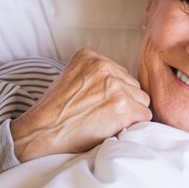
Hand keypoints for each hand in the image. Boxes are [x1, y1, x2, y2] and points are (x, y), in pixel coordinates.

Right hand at [10, 48, 151, 161]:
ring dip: (130, 114)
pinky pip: (145, 116)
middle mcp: (104, 65)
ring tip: (108, 123)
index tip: (99, 104)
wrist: (42, 131)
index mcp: (90, 56)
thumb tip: (124, 86)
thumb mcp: (71, 78)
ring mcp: (115, 85)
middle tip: (104, 116)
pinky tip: (115, 129)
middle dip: (124, 102)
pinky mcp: (123, 106)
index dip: (114, 93)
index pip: (120, 74)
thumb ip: (95, 76)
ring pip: (142, 100)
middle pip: (133, 86)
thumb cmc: (54, 112)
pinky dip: (134, 126)